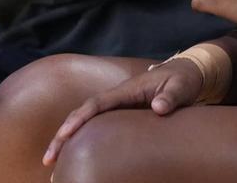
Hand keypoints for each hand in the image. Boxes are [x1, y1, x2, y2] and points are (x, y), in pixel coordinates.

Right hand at [43, 58, 202, 168]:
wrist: (188, 74)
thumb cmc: (183, 80)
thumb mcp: (181, 87)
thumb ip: (170, 96)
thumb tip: (159, 108)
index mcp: (127, 89)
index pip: (96, 104)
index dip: (79, 119)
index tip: (64, 135)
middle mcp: (118, 97)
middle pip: (83, 114)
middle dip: (63, 134)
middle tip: (49, 159)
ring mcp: (119, 106)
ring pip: (86, 121)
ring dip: (68, 138)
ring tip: (53, 162)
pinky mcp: (123, 114)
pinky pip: (97, 126)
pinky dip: (82, 139)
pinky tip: (75, 154)